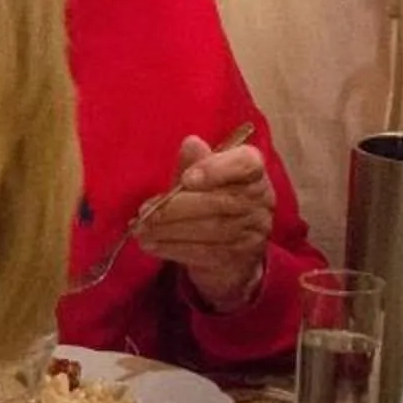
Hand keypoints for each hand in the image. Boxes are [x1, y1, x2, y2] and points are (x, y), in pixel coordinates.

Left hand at [136, 135, 272, 307]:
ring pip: (210, 229)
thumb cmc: (210, 204)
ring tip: (141, 229)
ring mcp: (253, 232)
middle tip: (145, 211)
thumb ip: (194, 163)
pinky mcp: (239, 258)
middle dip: (176, 207)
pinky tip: (151, 244)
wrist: (230, 253)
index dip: (216, 169)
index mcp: (253, 173)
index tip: (186, 178)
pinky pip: (204, 252)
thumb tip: (191, 143)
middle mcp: (260, 201)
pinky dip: (172, 248)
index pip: (246, 164)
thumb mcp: (200, 180)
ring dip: (169, 230)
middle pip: (219, 201)